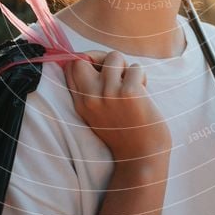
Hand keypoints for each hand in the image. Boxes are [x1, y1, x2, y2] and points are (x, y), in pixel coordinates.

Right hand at [64, 50, 171, 166]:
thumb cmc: (123, 133)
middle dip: (102, 58)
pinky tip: (143, 93)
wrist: (141, 158)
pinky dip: (142, 77)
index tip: (101, 68)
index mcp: (80, 103)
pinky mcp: (129, 93)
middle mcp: (90, 97)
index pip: (71, 67)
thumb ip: (90, 92)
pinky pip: (136, 68)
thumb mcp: (95, 114)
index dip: (86, 60)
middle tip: (116, 71)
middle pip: (84, 58)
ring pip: (114, 57)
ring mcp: (109, 94)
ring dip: (126, 68)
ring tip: (132, 85)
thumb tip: (91, 58)